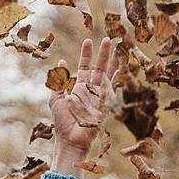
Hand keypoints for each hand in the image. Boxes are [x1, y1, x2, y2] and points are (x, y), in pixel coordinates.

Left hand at [47, 37, 118, 168]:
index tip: (88, 41)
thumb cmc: (62, 122)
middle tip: (108, 39)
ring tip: (118, 48)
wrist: (71, 139)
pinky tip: (122, 66)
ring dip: (113, 62)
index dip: (86, 55)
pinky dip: (118, 77)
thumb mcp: (56, 98)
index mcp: (79, 88)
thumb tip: (60, 63)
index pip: (85, 67)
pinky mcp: (106, 104)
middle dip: (103, 54)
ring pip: (108, 75)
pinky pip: (113, 88)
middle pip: (99, 68)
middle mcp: (91, 91)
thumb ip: (59, 81)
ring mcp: (100, 97)